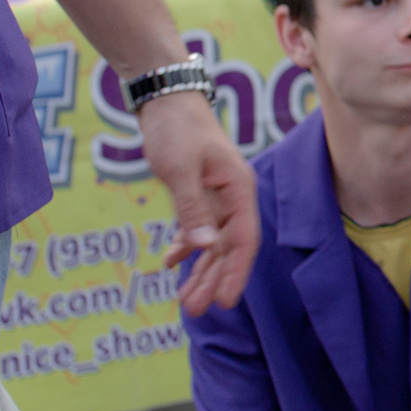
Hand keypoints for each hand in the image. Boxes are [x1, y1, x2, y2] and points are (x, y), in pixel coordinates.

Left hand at [137, 91, 256, 311]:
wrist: (167, 99)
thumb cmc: (177, 128)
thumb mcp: (180, 169)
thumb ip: (192, 208)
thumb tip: (203, 247)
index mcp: (239, 190)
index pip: (243, 241)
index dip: (235, 273)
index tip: (224, 302)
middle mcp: (233, 197)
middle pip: (228, 248)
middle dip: (213, 280)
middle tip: (194, 311)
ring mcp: (217, 197)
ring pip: (213, 243)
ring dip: (200, 271)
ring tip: (185, 301)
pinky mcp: (200, 194)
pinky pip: (197, 229)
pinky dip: (185, 247)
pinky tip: (171, 263)